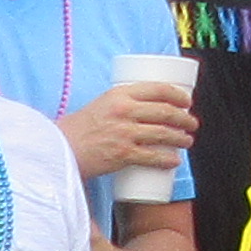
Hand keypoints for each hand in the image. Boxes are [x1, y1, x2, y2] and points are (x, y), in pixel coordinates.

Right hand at [62, 84, 192, 181]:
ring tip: (187, 141)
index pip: (158, 89)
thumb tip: (146, 111)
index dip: (178, 95)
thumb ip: (122, 105)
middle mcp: (124, 111)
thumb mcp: (100, 105)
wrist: (59, 148)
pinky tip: (174, 161)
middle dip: (185, 118)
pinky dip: (167, 159)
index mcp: (119, 94)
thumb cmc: (78, 129)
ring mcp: (124, 133)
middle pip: (165, 112)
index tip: (187, 102)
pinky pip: (152, 156)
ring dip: (181, 138)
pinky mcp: (122, 154)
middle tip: (191, 124)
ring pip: (163, 134)